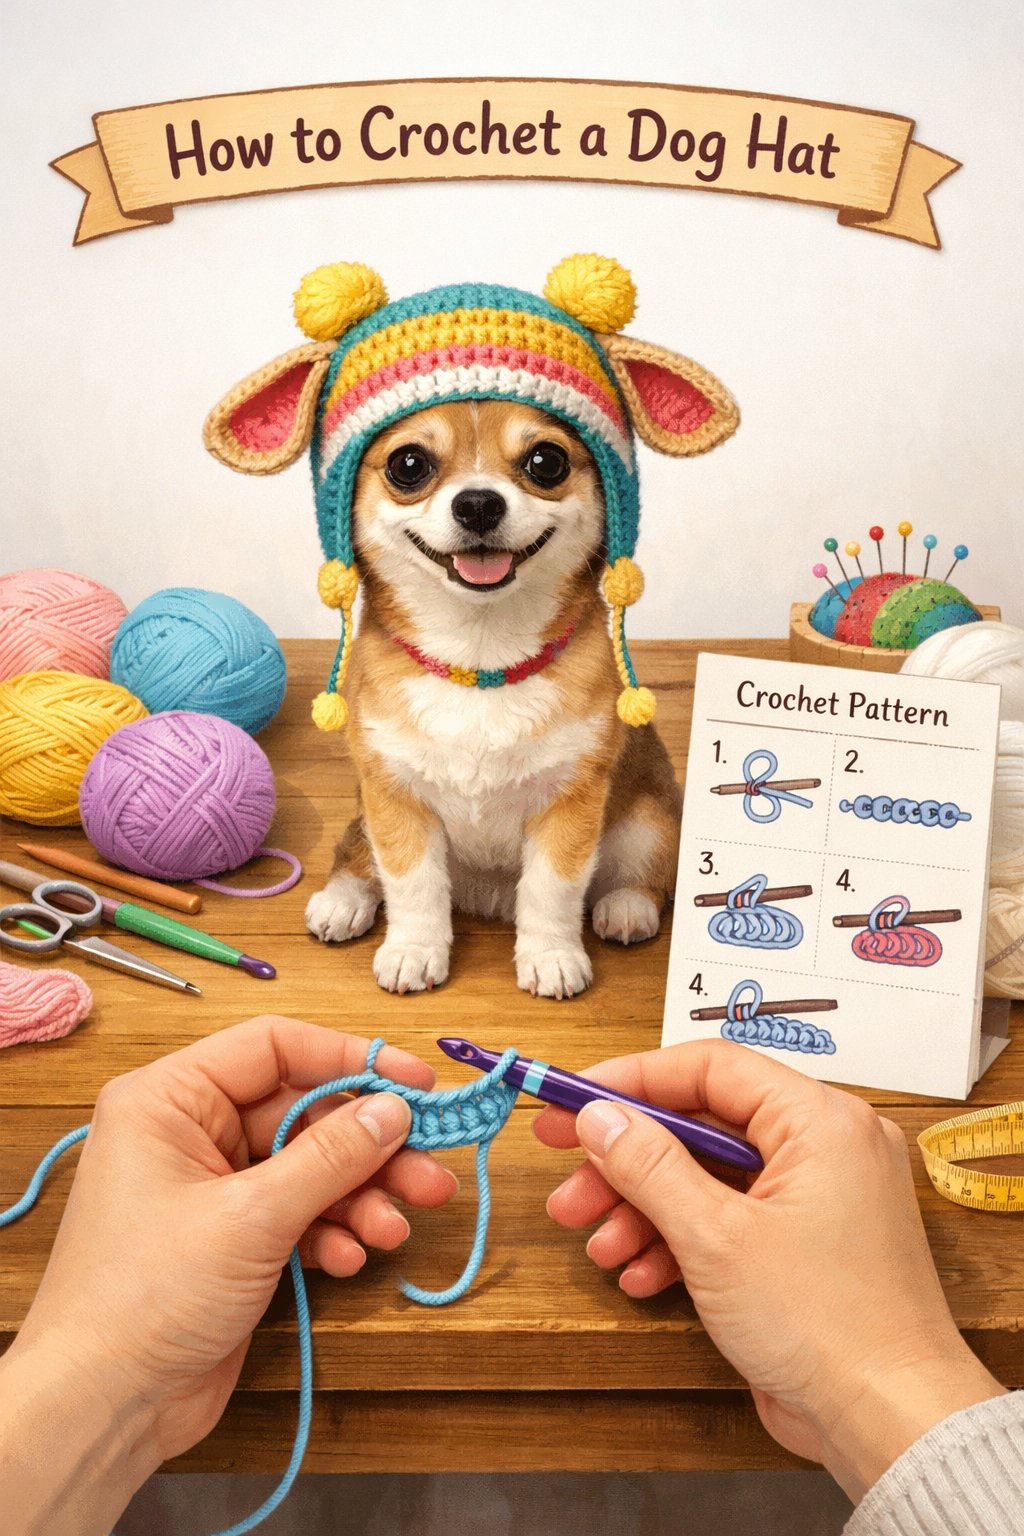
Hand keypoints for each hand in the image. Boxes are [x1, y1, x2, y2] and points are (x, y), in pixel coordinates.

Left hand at [2, 1017, 454, 1532]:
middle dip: (368, 1146)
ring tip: (397, 1229)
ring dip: (360, 1196)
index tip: (416, 1084)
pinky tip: (350, 1260)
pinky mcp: (233, 1237)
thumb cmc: (148, 1296)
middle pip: (302, 1112)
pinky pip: (298, 1213)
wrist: (102, 1407)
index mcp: (170, 1099)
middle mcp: (190, 1131)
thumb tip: (395, 1111)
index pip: (274, 1047)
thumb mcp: (250, 1218)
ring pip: (309, 1167)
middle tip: (430, 1171)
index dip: (349, 1058)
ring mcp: (213, 1187)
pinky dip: (331, 1232)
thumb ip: (330, 1158)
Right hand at [535, 1040, 1003, 1498]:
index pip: (709, 1069)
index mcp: (819, 1120)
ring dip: (644, 1210)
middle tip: (566, 1178)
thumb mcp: (715, 1237)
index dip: (631, 1081)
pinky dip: (681, 1243)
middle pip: (701, 1127)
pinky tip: (640, 1276)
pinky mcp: (803, 1246)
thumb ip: (649, 1166)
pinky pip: (729, 1221)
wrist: (892, 1424)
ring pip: (708, 1179)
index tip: (569, 1100)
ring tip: (595, 1244)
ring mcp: (815, 1199)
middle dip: (627, 1160)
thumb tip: (598, 1116)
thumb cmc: (825, 1323)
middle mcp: (823, 1147)